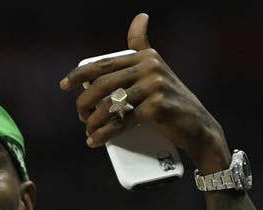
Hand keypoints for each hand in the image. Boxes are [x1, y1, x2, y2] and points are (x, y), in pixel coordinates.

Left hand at [59, 13, 230, 173]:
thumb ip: (144, 47)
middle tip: (81, 116)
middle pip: (103, 85)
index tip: (64, 85)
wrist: (199, 127)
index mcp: (146, 56)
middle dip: (84, 102)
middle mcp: (150, 67)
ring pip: (110, 105)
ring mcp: (154, 87)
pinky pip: (122, 122)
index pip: (104, 64)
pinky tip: (95, 140)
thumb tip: (140, 16)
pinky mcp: (157, 107)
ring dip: (93, 121)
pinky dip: (105, 134)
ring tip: (88, 130)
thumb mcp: (157, 70)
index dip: (80, 74)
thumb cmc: (172, 100)